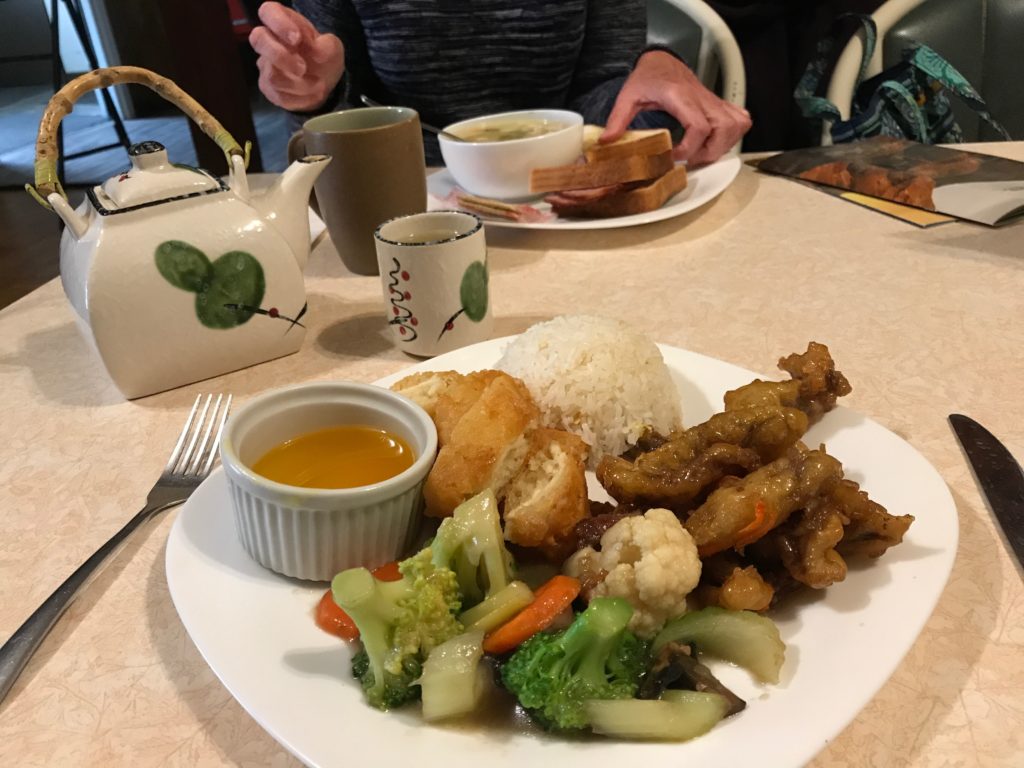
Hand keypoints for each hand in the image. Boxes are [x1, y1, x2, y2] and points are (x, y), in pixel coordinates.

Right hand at [249, 2, 344, 111]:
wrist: (325, 80)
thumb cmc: (323, 56)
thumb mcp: (332, 48)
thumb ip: (325, 46)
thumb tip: (316, 53)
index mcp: (282, 22)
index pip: (268, 12)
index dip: (279, 23)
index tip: (297, 38)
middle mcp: (268, 41)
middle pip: (258, 39)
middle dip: (282, 56)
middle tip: (303, 68)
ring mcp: (265, 65)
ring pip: (272, 76)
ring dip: (301, 85)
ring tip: (319, 85)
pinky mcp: (269, 88)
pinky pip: (279, 96)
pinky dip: (302, 99)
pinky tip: (315, 95)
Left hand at [603, 50, 750, 166]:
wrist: (662, 61)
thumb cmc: (648, 77)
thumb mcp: (628, 96)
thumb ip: (618, 119)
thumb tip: (607, 141)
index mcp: (680, 96)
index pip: (699, 126)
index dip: (690, 148)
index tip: (674, 156)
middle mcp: (701, 98)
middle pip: (724, 129)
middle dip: (709, 152)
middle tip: (689, 159)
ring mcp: (713, 101)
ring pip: (736, 125)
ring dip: (723, 145)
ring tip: (702, 153)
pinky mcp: (719, 104)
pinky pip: (740, 118)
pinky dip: (733, 134)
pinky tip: (716, 141)